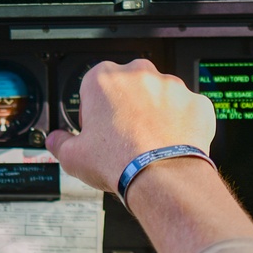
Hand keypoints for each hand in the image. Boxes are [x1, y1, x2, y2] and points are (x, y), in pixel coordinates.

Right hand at [46, 59, 215, 192]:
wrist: (162, 178)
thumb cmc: (119, 161)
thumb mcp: (73, 157)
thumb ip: (60, 143)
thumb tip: (56, 141)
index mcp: (103, 79)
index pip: (93, 87)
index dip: (94, 111)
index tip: (98, 129)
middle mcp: (139, 74)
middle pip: (128, 87)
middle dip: (126, 107)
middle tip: (124, 137)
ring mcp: (171, 86)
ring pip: (160, 96)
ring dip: (155, 114)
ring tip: (149, 145)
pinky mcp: (196, 102)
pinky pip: (186, 110)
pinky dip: (181, 125)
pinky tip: (171, 145)